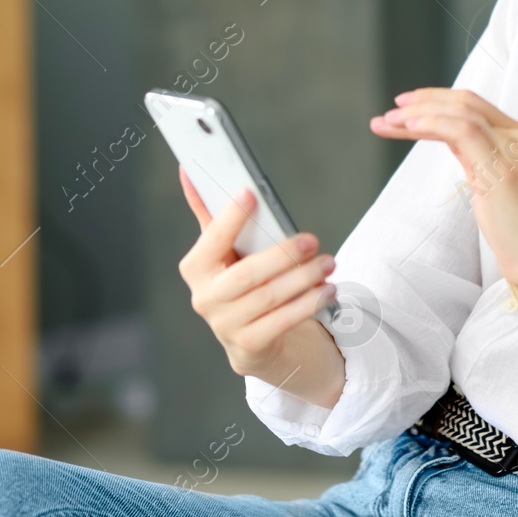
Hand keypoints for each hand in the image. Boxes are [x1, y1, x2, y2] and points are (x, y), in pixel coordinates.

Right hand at [175, 165, 337, 382]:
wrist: (250, 338)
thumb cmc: (239, 282)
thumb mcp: (224, 251)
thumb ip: (212, 215)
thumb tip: (189, 171)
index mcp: (196, 267)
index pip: (213, 238)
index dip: (231, 216)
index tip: (251, 192)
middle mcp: (205, 298)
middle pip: (248, 273)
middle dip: (283, 255)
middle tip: (312, 240)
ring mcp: (225, 325)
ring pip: (270, 298)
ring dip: (304, 279)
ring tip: (328, 264)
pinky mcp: (250, 345)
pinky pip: (283, 322)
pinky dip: (308, 304)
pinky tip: (327, 290)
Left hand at [370, 88, 517, 294]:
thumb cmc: (517, 231)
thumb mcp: (491, 181)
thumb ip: (474, 155)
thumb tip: (444, 135)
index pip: (474, 105)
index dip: (437, 100)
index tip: (407, 106)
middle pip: (466, 101)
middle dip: (424, 101)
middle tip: (392, 109)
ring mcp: (512, 150)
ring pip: (462, 112)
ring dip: (420, 113)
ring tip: (389, 121)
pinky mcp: (501, 169)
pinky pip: (462, 131)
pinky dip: (433, 124)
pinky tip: (410, 128)